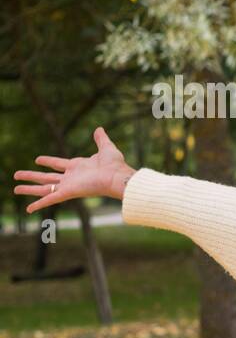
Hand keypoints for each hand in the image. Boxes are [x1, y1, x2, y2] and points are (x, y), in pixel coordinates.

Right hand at [12, 126, 135, 213]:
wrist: (117, 177)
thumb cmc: (115, 165)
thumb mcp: (106, 148)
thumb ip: (101, 139)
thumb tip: (99, 129)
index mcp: (78, 167)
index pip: (58, 164)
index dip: (48, 161)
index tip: (38, 159)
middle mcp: (71, 178)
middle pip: (46, 177)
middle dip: (31, 176)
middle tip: (17, 175)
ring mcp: (68, 186)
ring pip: (44, 188)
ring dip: (29, 189)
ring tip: (15, 188)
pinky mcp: (68, 192)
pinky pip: (50, 199)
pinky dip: (39, 204)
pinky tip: (28, 209)